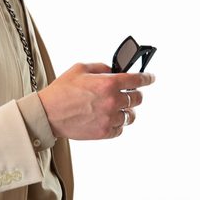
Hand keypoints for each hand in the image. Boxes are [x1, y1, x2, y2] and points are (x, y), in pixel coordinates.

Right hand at [38, 62, 155, 139]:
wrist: (48, 114)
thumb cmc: (62, 90)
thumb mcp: (81, 68)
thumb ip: (102, 68)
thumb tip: (115, 71)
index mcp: (109, 83)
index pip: (138, 80)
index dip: (147, 78)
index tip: (151, 78)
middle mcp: (112, 101)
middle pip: (137, 99)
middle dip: (134, 94)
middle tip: (127, 93)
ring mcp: (109, 118)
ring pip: (130, 116)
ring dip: (126, 110)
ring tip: (116, 108)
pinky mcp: (104, 132)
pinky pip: (120, 129)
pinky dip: (117, 124)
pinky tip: (108, 118)